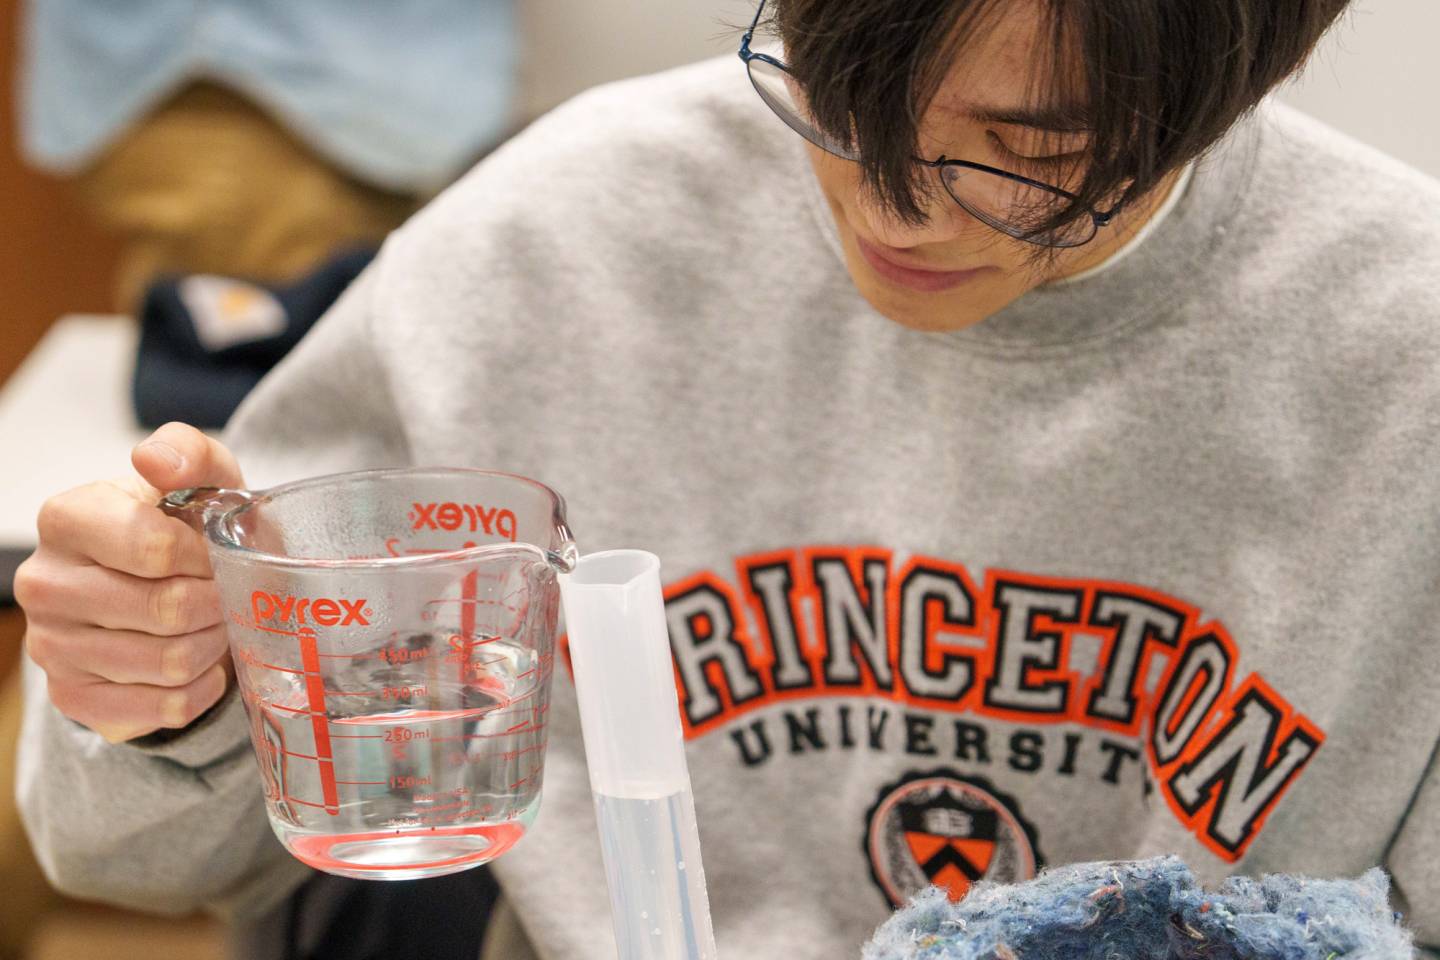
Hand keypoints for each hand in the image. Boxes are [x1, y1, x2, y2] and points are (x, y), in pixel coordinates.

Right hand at [15, 422, 244, 741]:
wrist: (169, 585)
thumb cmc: (187, 526)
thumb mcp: (201, 477)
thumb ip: (186, 453)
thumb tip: (154, 460)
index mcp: (67, 518)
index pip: (153, 549)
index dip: (206, 557)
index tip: (218, 554)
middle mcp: (44, 582)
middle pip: (165, 610)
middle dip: (215, 603)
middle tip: (227, 595)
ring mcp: (51, 645)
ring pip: (168, 663)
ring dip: (212, 646)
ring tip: (216, 624)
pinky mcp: (72, 696)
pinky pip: (161, 708)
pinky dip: (200, 689)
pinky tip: (203, 664)